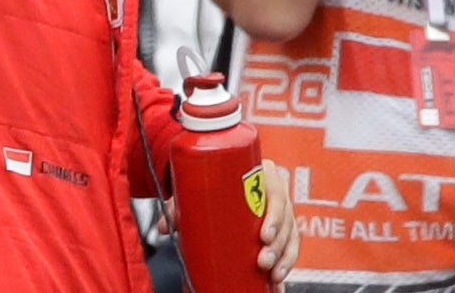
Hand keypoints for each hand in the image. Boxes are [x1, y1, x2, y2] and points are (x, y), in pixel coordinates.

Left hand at [154, 160, 296, 289]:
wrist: (220, 179)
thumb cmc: (213, 180)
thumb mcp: (198, 188)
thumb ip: (180, 205)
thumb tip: (163, 226)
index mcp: (261, 172)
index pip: (276, 191)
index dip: (275, 215)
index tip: (263, 235)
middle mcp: (275, 190)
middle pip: (285, 217)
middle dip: (278, 244)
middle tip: (262, 261)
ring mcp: (281, 210)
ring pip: (291, 235)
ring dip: (284, 258)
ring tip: (271, 275)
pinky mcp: (282, 228)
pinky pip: (291, 247)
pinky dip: (286, 264)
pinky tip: (279, 280)